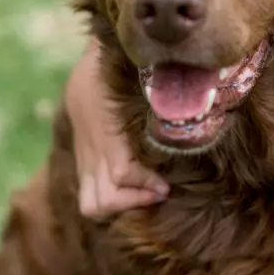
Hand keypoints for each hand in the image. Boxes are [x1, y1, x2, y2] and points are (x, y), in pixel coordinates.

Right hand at [67, 37, 168, 218]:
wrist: (89, 67)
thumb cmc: (124, 72)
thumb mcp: (139, 81)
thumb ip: (159, 98)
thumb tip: (188, 103)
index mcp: (108, 131)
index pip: (122, 173)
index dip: (144, 184)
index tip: (166, 186)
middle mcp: (93, 152)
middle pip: (102, 200)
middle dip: (132, 201)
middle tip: (160, 191)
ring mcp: (86, 160)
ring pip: (91, 204)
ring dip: (119, 207)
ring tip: (147, 195)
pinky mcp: (85, 164)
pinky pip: (89, 196)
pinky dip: (113, 202)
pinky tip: (138, 190)